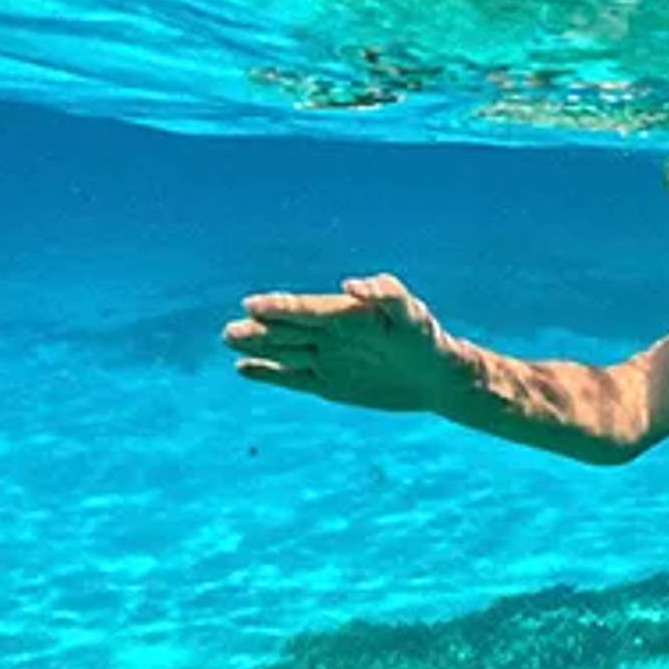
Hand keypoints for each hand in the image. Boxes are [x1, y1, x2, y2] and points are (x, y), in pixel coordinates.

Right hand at [224, 274, 474, 416]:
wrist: (438, 377)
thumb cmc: (427, 339)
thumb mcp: (413, 317)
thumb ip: (387, 296)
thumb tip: (353, 284)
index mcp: (347, 315)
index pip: (308, 310)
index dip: (281, 307)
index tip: (252, 304)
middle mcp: (331, 334)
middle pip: (289, 330)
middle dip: (261, 329)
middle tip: (231, 330)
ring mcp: (327, 359)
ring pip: (285, 352)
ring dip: (258, 346)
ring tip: (230, 338)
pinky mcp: (328, 384)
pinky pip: (293, 378)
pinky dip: (269, 374)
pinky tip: (244, 368)